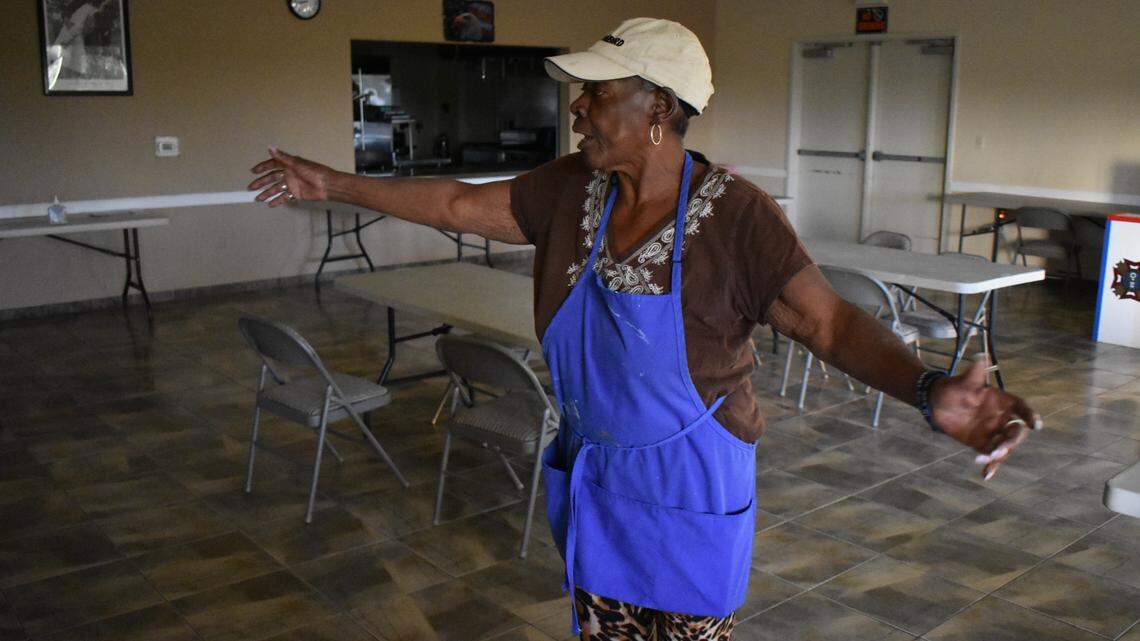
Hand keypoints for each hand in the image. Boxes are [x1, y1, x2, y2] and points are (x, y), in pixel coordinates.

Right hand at [247, 147, 334, 206]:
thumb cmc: (313, 171)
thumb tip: (270, 147)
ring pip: (276, 189)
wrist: (326, 185)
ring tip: (258, 198)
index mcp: (288, 165)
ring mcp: (292, 184)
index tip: (253, 171)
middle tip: (251, 188)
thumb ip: (282, 157)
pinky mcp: (296, 193)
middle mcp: (288, 173)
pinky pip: (284, 197)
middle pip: (272, 178)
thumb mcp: (296, 163)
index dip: (262, 168)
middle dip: (261, 182)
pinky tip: (270, 204)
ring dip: (267, 193)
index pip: (272, 165)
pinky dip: (277, 200)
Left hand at [929, 356, 1041, 480]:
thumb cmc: (953, 388)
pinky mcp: (983, 444)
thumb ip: (974, 372)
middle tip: (1000, 448)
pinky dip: (990, 466)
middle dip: (1011, 441)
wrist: (936, 402)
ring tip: (987, 458)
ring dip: (999, 454)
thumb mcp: (963, 381)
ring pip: (1004, 446)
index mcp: (1003, 401)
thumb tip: (981, 356)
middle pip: (1016, 432)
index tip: (1036, 424)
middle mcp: (1002, 418)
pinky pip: (991, 456)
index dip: (1030, 416)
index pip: (1022, 408)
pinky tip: (986, 475)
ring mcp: (994, 432)